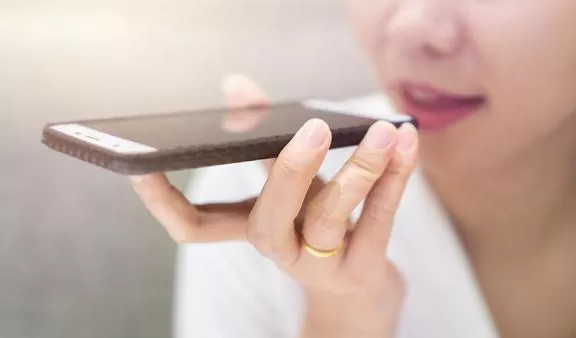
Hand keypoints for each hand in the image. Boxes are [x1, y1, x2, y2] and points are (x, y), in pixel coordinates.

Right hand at [129, 74, 418, 336]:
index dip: (163, 202)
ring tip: (383, 132)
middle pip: (268, 216)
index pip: (193, 227)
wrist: (360, 290)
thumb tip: (235, 86)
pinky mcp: (362, 271)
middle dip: (289, 170)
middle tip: (312, 128)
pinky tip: (405, 143)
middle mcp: (277, 249)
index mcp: (250, 228)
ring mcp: (318, 265)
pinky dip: (394, 178)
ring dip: (359, 170)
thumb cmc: (317, 224)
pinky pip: (378, 222)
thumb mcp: (289, 185)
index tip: (140, 168)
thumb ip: (264, 138)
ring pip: (330, 217)